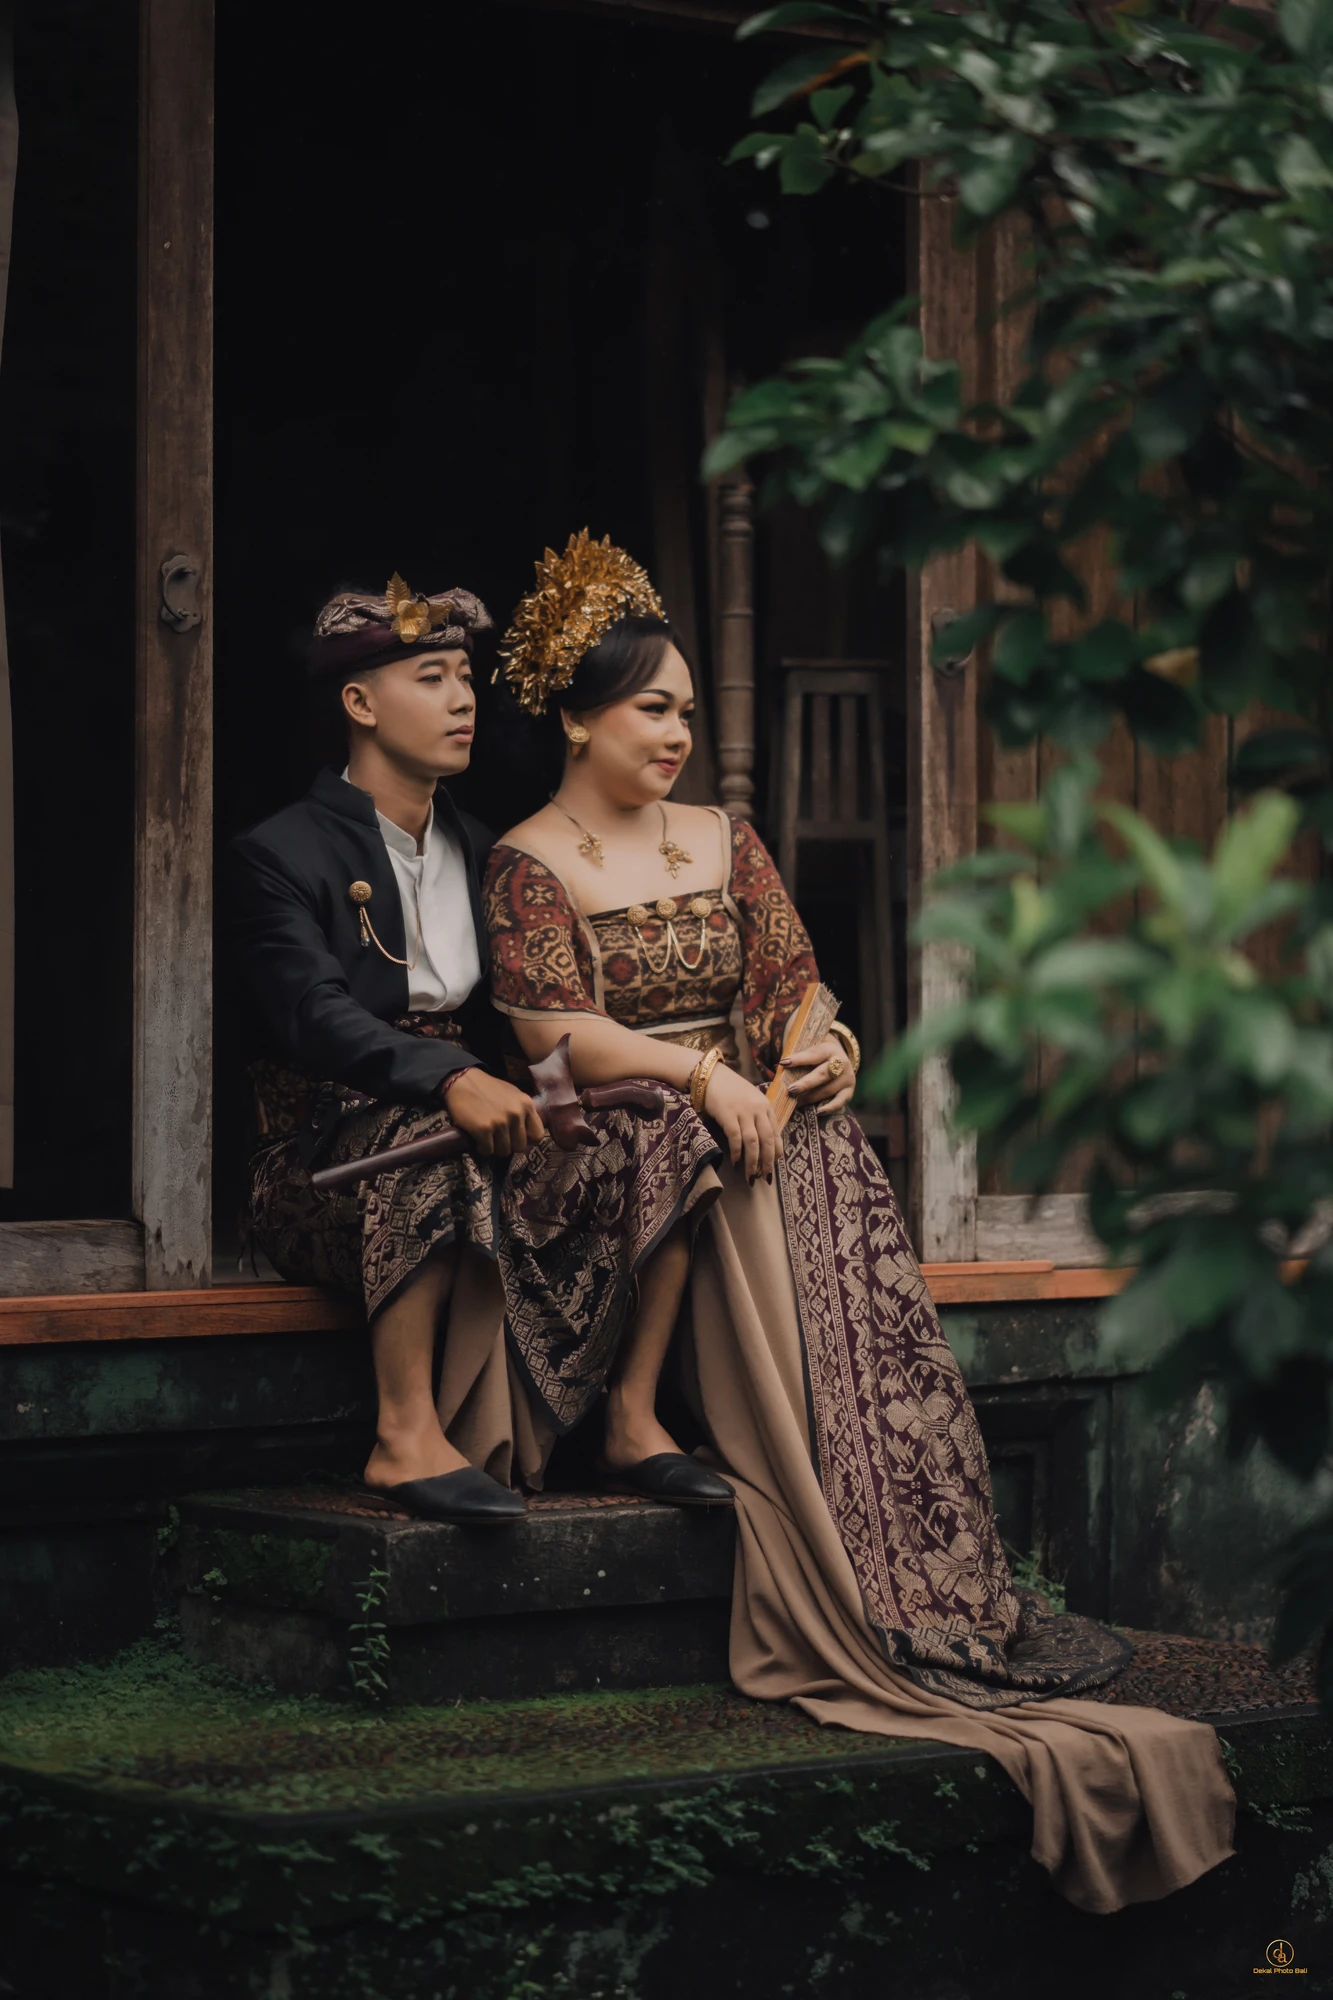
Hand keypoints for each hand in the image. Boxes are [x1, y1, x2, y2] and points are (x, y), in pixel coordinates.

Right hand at [444, 1068, 544, 1157]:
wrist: (463, 1081)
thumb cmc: (488, 1088)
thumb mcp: (513, 1095)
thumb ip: (523, 1112)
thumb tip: (528, 1134)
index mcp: (526, 1104)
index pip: (538, 1134)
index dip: (528, 1139)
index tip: (517, 1138)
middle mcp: (516, 1114)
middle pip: (520, 1146)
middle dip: (510, 1145)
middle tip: (500, 1139)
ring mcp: (500, 1122)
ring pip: (504, 1151)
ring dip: (495, 1148)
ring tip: (488, 1139)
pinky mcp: (484, 1129)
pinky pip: (488, 1150)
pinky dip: (482, 1148)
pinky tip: (478, 1140)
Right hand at [701, 1063, 781, 1182]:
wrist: (709, 1075)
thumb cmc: (729, 1090)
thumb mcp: (750, 1101)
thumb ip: (758, 1117)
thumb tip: (763, 1145)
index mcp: (765, 1106)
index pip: (776, 1133)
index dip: (776, 1153)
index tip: (773, 1166)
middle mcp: (757, 1109)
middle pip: (767, 1140)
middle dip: (767, 1162)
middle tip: (765, 1178)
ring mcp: (743, 1111)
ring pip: (753, 1142)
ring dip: (753, 1162)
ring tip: (750, 1176)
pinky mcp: (728, 1114)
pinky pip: (736, 1138)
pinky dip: (737, 1152)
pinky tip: (735, 1162)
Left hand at [780, 1036, 855, 1114]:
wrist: (839, 1059)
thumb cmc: (817, 1057)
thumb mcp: (809, 1052)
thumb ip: (796, 1059)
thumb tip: (776, 1068)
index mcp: (829, 1049)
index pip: (813, 1054)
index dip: (798, 1059)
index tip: (783, 1063)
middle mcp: (841, 1062)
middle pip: (822, 1074)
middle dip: (805, 1083)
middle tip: (791, 1090)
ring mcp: (847, 1077)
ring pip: (828, 1089)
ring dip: (811, 1097)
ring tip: (796, 1102)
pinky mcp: (849, 1090)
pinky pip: (840, 1101)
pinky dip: (830, 1107)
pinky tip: (818, 1112)